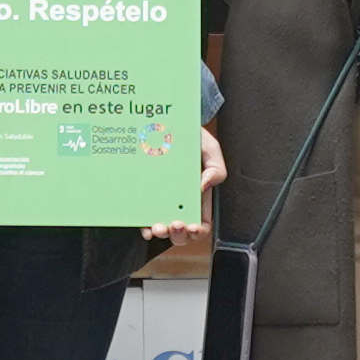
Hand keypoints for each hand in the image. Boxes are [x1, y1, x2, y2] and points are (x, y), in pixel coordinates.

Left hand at [138, 125, 224, 267]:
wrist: (169, 124)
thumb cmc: (193, 138)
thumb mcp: (211, 149)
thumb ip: (216, 169)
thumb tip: (202, 188)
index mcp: (199, 196)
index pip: (201, 223)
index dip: (198, 231)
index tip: (193, 227)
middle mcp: (180, 203)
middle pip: (182, 231)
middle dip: (178, 234)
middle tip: (175, 224)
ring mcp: (161, 201)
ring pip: (162, 228)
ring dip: (161, 232)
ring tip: (158, 226)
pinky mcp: (145, 197)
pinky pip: (143, 217)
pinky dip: (144, 226)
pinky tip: (145, 227)